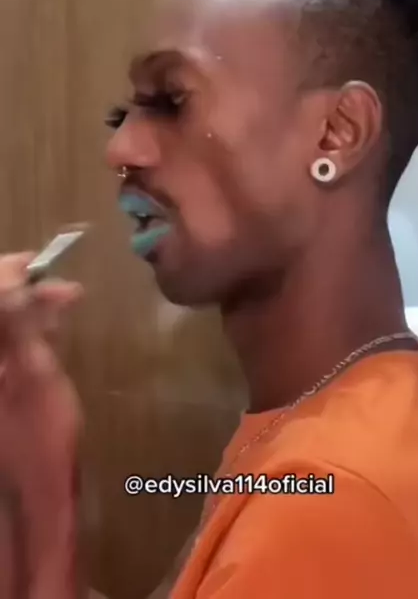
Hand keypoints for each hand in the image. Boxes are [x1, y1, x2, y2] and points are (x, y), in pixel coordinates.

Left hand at [0, 252, 83, 597]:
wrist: (29, 498)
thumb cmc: (38, 437)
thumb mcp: (35, 371)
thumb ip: (20, 318)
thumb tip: (14, 271)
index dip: (9, 272)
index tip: (43, 264)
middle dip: (23, 292)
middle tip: (66, 292)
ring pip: (0, 326)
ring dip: (24, 311)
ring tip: (63, 309)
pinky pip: (4, 345)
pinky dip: (21, 334)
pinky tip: (48, 335)